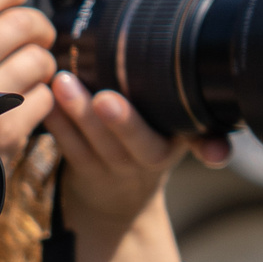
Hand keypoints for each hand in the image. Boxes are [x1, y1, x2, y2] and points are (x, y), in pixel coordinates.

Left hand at [46, 69, 229, 235]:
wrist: (118, 202)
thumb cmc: (148, 143)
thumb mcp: (178, 132)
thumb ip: (192, 113)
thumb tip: (219, 59)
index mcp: (180, 142)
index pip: (203, 144)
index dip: (212, 149)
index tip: (212, 154)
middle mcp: (152, 159)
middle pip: (142, 145)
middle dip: (125, 123)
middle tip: (106, 98)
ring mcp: (116, 170)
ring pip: (98, 145)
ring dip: (79, 113)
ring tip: (63, 82)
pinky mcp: (84, 172)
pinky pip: (69, 148)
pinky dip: (57, 123)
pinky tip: (44, 99)